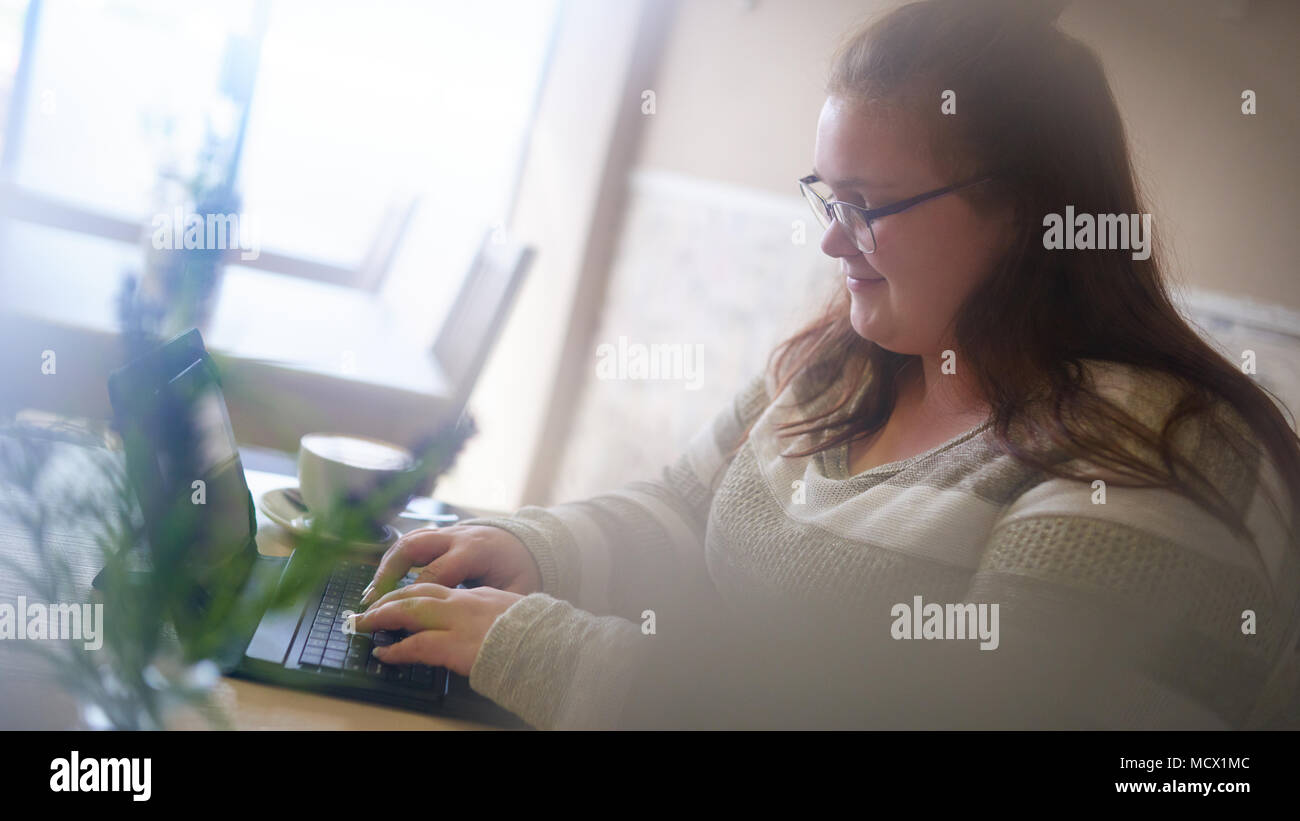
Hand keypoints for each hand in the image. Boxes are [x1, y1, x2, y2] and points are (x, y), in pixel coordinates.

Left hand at [352, 583, 524, 676]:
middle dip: (389, 598)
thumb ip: (493, 611)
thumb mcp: (513, 612)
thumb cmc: (536, 632)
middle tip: (369, 608)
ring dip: (382, 617)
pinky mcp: (453, 645)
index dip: (413, 593)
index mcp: (478, 594)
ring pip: (409, 611)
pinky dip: (395, 650)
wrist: (547, 642)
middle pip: (416, 591)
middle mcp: (463, 602)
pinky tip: (383, 653)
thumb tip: (483, 622)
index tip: (399, 599)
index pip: (437, 588)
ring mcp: (456, 621)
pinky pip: (415, 645)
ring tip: (364, 624)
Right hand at [361, 524, 541, 606]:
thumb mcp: (518, 588)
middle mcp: (456, 537)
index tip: (398, 616)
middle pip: (412, 547)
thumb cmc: (521, 569)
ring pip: (407, 541)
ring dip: (385, 566)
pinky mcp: (441, 534)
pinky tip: (383, 581)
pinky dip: (394, 559)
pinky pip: (411, 541)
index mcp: (474, 551)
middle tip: (372, 600)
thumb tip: (478, 627)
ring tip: (371, 594)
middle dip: (388, 573)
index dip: (415, 595)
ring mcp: (447, 532)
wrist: (528, 541)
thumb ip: (496, 604)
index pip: (435, 573)